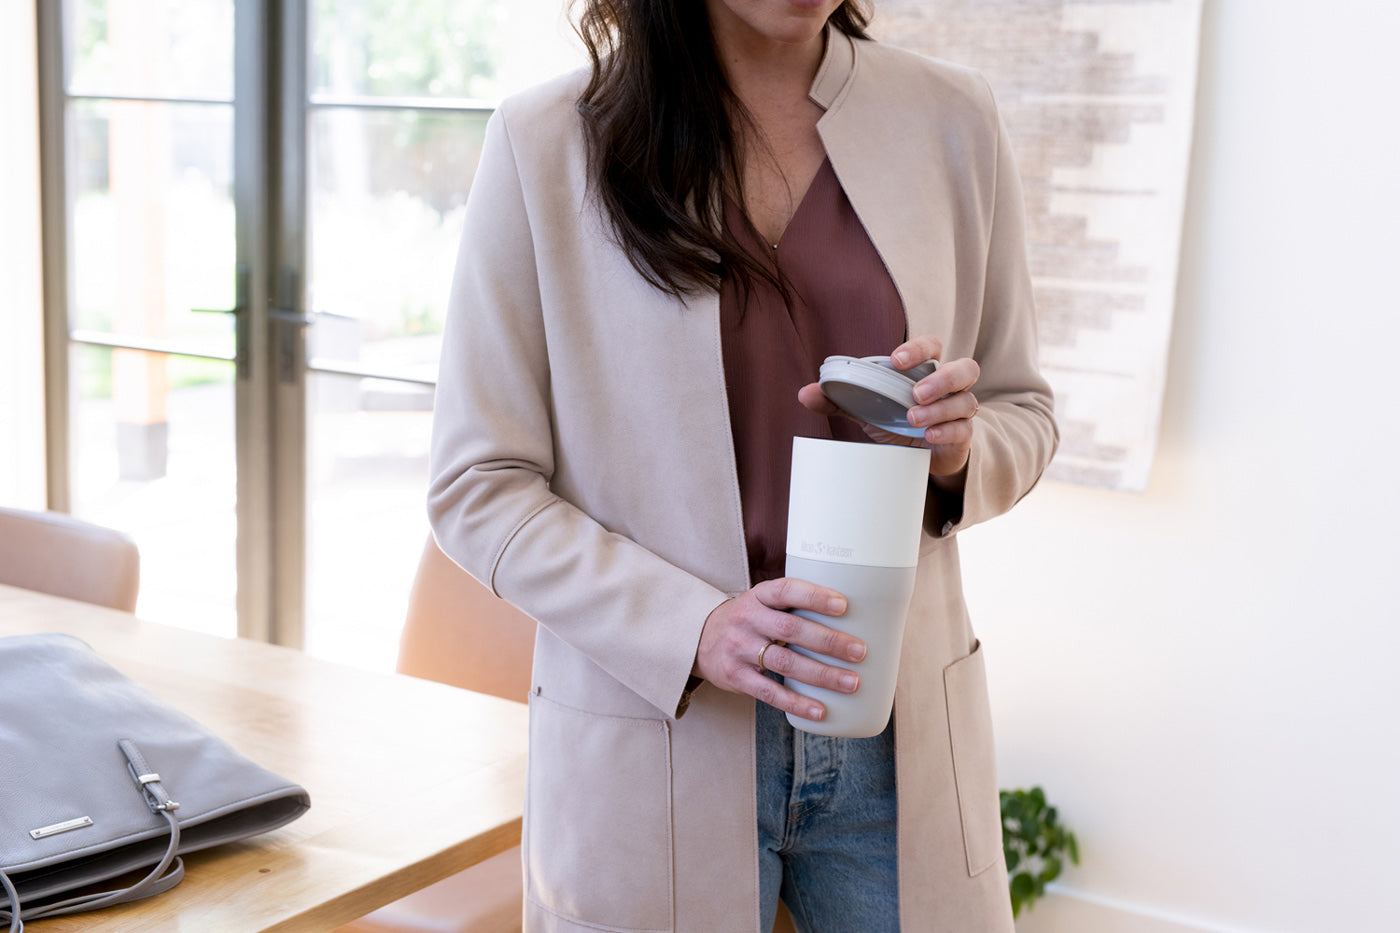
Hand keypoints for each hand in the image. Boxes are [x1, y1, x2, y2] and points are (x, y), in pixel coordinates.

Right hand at [694, 578, 865, 720]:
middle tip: (859, 652)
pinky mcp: (735, 676)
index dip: (815, 597)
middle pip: (792, 629)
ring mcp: (739, 649)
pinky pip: (769, 692)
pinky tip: (819, 710)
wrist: (698, 637)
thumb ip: (793, 605)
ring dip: (822, 674)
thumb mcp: (762, 601)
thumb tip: (851, 616)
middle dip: (829, 642)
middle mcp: (748, 619)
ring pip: (785, 663)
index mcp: (759, 596)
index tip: (843, 605)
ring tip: (851, 683)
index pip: (787, 590)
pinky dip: (796, 703)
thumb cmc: (748, 619)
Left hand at [798, 334, 979, 480]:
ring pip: (965, 401)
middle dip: (942, 379)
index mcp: (926, 371)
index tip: (896, 360)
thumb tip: (804, 393)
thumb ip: (839, 399)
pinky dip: (946, 431)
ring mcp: (960, 411)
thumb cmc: (896, 421)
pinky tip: (927, 436)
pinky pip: (964, 430)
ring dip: (940, 409)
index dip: (919, 349)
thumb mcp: (867, 409)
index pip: (933, 347)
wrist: (918, 458)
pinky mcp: (962, 436)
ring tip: (912, 419)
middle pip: (965, 369)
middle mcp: (950, 387)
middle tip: (914, 394)